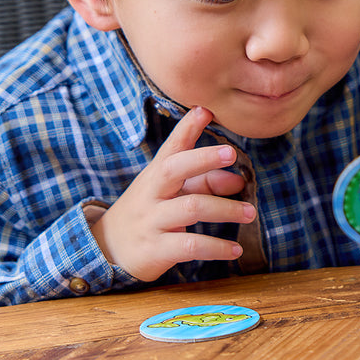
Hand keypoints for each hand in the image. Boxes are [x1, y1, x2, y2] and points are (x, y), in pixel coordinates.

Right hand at [89, 106, 253, 279]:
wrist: (108, 249)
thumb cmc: (149, 212)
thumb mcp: (172, 193)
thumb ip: (205, 183)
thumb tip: (239, 180)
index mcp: (156, 174)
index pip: (171, 147)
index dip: (187, 128)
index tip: (205, 110)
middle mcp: (151, 193)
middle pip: (173, 169)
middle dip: (203, 158)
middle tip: (232, 153)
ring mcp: (151, 221)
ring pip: (190, 208)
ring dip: (225, 210)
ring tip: (250, 213)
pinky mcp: (155, 250)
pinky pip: (189, 246)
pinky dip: (215, 247)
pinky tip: (235, 249)